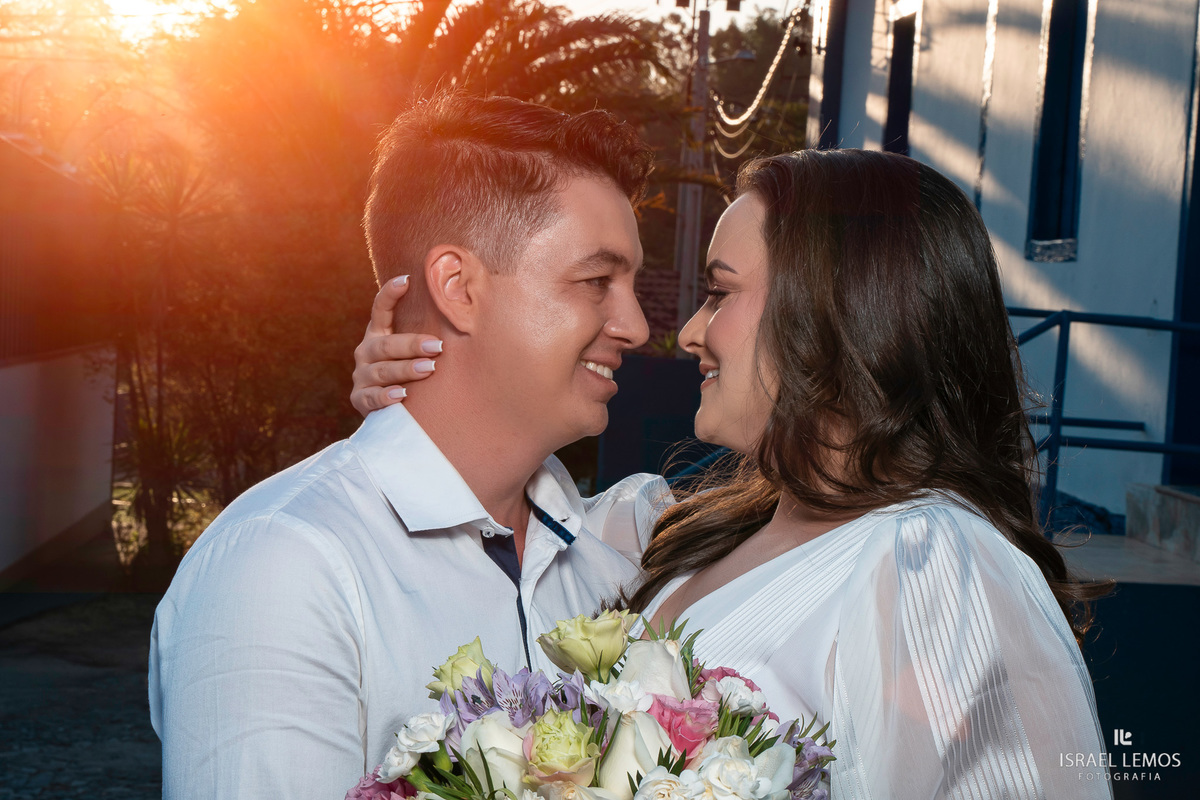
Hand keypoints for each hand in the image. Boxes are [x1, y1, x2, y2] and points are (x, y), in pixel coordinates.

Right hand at [350, 276, 442, 416]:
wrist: (397, 409)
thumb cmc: (415, 372)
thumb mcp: (418, 351)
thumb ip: (430, 334)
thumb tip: (466, 309)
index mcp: (379, 333)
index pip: (380, 309)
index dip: (390, 294)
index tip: (406, 280)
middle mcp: (366, 351)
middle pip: (385, 344)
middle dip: (412, 345)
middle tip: (437, 347)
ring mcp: (361, 375)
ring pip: (381, 370)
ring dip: (405, 369)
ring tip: (428, 369)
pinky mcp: (360, 399)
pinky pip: (371, 397)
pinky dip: (386, 396)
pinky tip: (402, 395)